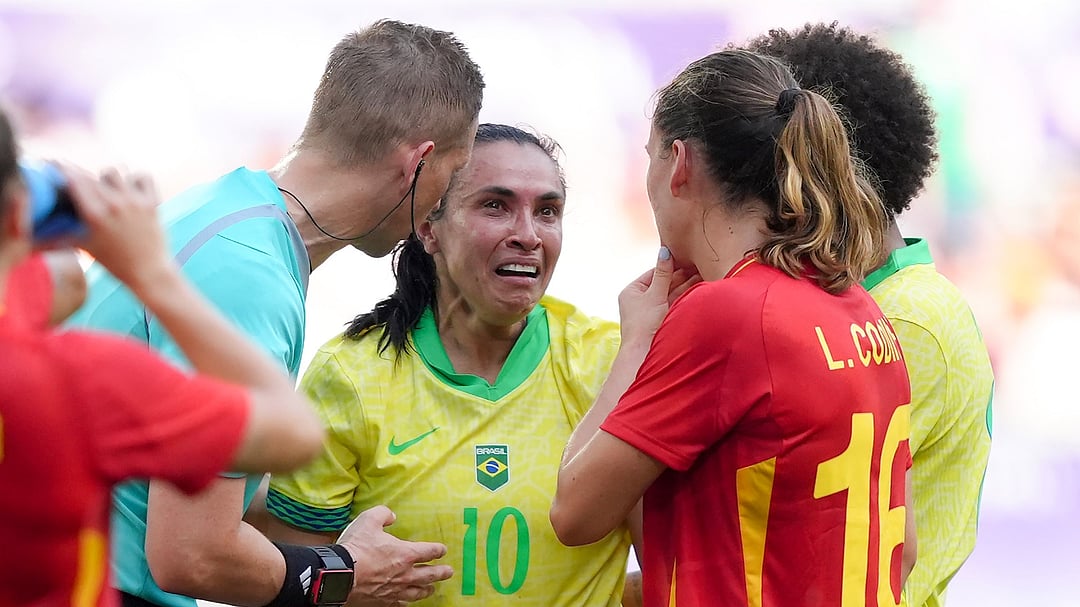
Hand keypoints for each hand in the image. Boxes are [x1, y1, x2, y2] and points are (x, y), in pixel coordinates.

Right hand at [63, 166, 170, 289]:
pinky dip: (136, 179)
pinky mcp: (152, 202)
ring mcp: (135, 201)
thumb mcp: (83, 244)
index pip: (73, 180)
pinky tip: (131, 191)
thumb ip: (60, 232)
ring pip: (114, 171)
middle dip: (82, 179)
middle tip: (82, 187)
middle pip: (90, 175)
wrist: (149, 271)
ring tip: (108, 192)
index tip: (55, 164)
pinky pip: (142, 175)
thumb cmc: (113, 261)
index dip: (61, 168)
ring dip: (107, 179)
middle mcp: (114, 204)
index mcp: (94, 215)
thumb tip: (34, 233)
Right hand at [337, 505, 452, 605]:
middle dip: (441, 573)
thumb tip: (391, 515)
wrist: (340, 575)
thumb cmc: (356, 548)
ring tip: (432, 589)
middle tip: (448, 572)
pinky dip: (406, 602)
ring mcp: (395, 590)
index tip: (443, 550)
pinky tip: (407, 602)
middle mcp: (405, 574)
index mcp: (405, 553)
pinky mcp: (383, 601)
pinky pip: (400, 603)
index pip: (429, 551)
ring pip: (417, 592)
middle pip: (429, 575)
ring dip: (426, 589)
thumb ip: (383, 514)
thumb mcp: (369, 520)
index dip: (438, 550)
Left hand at [618, 246, 700, 347]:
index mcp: (632, 291)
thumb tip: (665, 251)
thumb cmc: (644, 324)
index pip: (653, 273)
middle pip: (664, 283)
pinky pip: (676, 303)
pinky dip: (686, 296)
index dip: (669, 265)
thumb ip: (663, 273)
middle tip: (698, 264)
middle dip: (681, 275)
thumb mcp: (654, 294)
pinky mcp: (664, 319)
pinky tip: (699, 288)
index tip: (685, 257)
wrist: (645, 353)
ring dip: (686, 285)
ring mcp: (653, 311)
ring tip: (703, 273)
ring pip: (672, 293)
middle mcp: (641, 300)